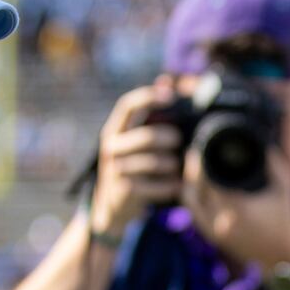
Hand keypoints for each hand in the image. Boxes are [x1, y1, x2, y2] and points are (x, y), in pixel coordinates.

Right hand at [89, 84, 184, 236]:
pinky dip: (169, 185)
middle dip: (168, 138)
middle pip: (146, 136)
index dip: (148, 97)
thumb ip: (150, 114)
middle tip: (179, 141)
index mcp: (114, 130)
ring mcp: (115, 170)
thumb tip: (166, 79)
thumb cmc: (133, 168)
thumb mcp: (135, 142)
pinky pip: (155, 185)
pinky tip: (176, 186)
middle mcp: (111, 147)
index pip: (128, 106)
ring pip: (153, 162)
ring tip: (177, 166)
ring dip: (171, 164)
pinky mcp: (123, 191)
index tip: (170, 96)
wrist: (113, 209)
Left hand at [182, 145, 289, 268]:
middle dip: (191, 171)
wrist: (281, 258)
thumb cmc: (285, 221)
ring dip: (188, 185)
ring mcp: (214, 231)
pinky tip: (194, 188)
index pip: (208, 180)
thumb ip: (275, 164)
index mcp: (237, 207)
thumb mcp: (285, 188)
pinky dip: (192, 200)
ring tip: (192, 170)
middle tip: (193, 154)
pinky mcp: (213, 238)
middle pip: (193, 191)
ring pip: (190, 204)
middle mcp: (221, 221)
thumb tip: (264, 144)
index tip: (201, 148)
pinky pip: (194, 215)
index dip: (200, 163)